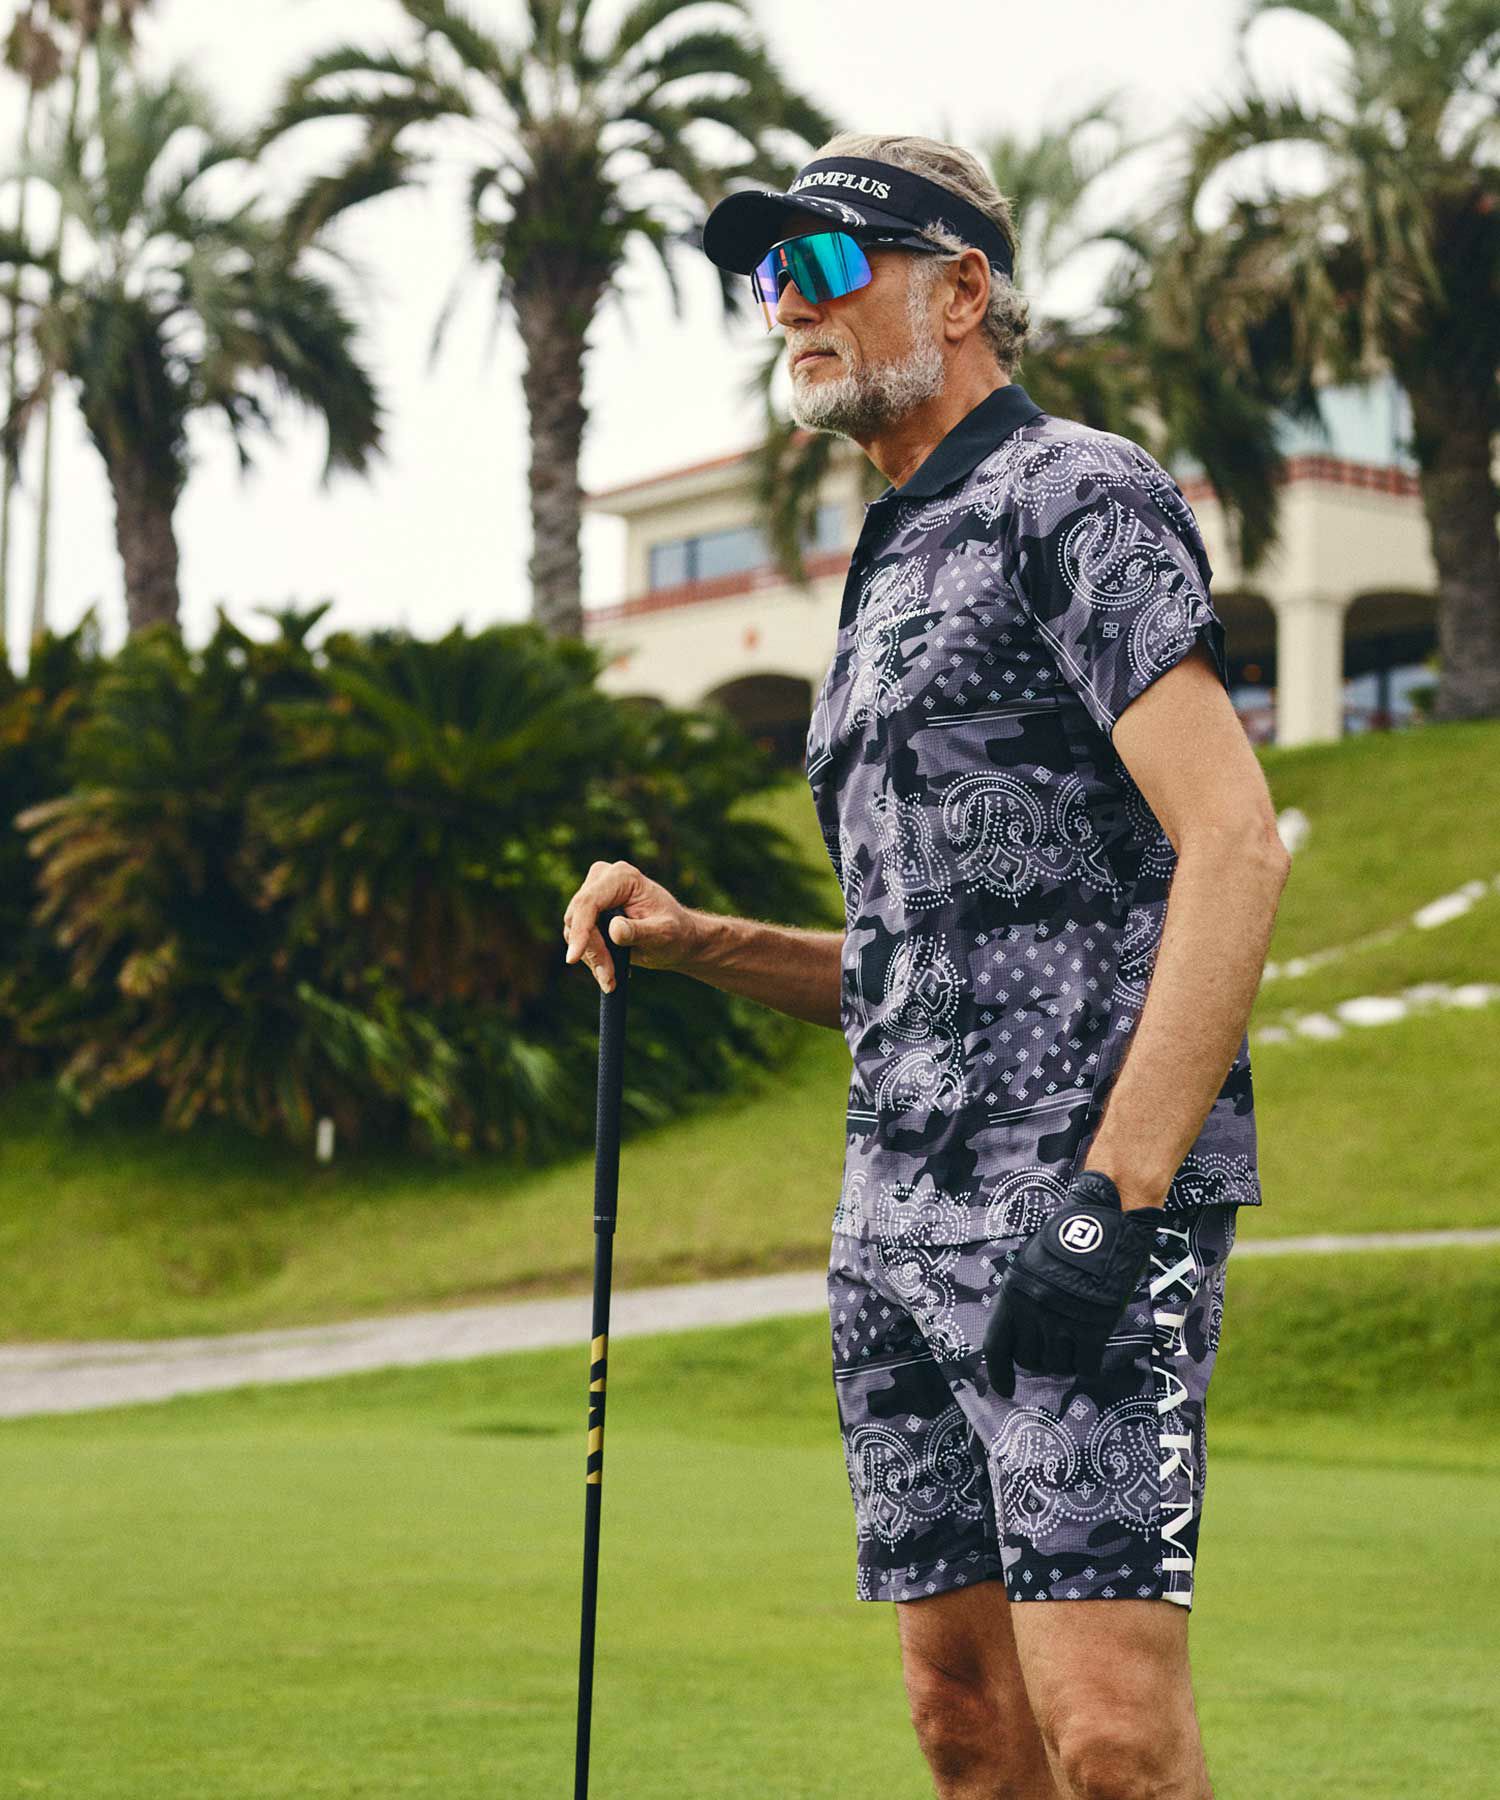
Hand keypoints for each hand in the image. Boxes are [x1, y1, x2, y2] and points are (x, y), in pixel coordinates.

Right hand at [562, 859, 700, 991]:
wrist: (677, 938)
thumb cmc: (675, 933)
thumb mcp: (663, 934)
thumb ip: (639, 931)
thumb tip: (614, 930)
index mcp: (623, 877)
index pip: (590, 902)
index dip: (580, 931)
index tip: (573, 959)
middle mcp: (603, 879)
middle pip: (578, 918)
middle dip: (592, 951)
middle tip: (608, 979)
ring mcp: (593, 894)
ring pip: (573, 930)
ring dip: (592, 958)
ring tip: (611, 979)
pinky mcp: (588, 912)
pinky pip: (576, 937)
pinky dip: (591, 957)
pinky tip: (609, 971)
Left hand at [982, 1170, 1165, 1397]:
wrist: (1102, 1224)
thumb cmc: (1067, 1241)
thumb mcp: (1031, 1266)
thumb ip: (1025, 1299)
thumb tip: (1025, 1335)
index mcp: (1012, 1293)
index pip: (996, 1345)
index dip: (999, 1373)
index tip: (1005, 1389)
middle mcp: (1032, 1310)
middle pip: (1029, 1359)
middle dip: (1040, 1360)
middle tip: (1054, 1350)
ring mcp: (1062, 1321)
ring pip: (1057, 1365)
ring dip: (1065, 1362)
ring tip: (1075, 1345)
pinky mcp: (1092, 1329)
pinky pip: (1085, 1366)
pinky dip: (1088, 1366)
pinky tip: (1091, 1357)